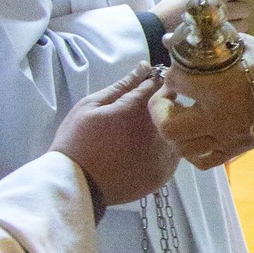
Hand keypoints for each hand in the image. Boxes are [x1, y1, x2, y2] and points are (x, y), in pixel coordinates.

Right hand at [52, 67, 178, 210]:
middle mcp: (156, 131)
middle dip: (164, 102)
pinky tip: (145, 150)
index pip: (160, 84)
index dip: (157, 80)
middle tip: (142, 110)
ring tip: (141, 132)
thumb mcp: (91, 105)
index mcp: (138, 110)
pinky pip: (174, 153)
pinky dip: (165, 148)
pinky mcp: (165, 173)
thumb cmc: (78, 141)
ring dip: (167, 126)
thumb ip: (122, 86)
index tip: (151, 81)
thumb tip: (143, 68)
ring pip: (177, 131)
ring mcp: (163, 155)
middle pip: (174, 107)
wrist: (76, 184)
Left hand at [149, 36, 253, 169]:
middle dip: (159, 109)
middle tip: (168, 96)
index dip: (171, 73)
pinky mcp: (236, 149)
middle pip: (168, 126)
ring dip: (174, 130)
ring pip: (182, 147)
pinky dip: (192, 151)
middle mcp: (219, 118)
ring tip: (179, 114)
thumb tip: (170, 39)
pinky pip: (203, 160)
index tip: (179, 68)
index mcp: (219, 88)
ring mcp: (227, 137)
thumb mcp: (243, 45)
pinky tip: (196, 134)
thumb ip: (206, 43)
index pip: (175, 82)